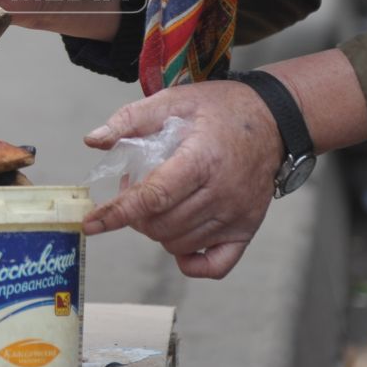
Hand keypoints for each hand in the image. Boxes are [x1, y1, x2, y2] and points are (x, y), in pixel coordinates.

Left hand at [80, 79, 283, 278]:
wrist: (273, 120)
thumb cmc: (222, 110)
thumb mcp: (175, 101)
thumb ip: (132, 119)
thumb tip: (93, 140)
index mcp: (202, 159)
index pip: (154, 197)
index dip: (118, 213)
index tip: (92, 222)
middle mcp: (222, 192)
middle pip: (161, 225)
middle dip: (135, 215)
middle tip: (135, 190)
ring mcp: (236, 215)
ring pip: (179, 244)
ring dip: (157, 231)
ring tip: (158, 203)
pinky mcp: (247, 229)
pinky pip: (215, 265)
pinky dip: (190, 261)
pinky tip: (179, 241)